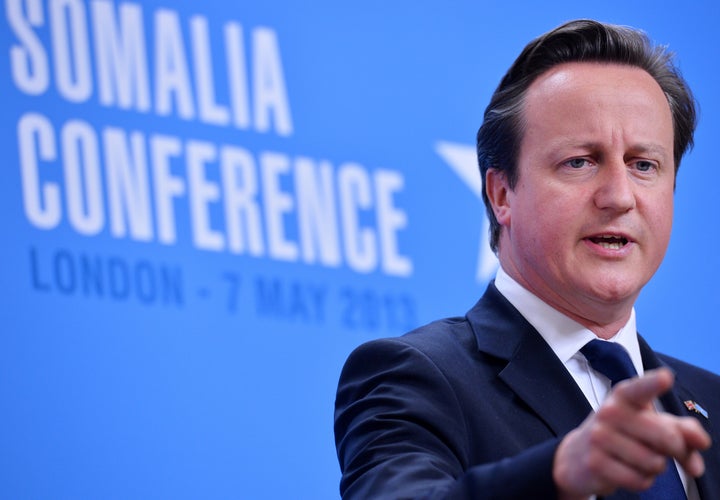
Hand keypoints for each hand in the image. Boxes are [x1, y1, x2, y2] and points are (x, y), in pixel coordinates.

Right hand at [553, 368, 710, 499]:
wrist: (576, 455)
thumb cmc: (621, 434)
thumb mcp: (649, 423)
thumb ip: (680, 428)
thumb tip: (702, 442)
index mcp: (624, 396)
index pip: (640, 389)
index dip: (654, 383)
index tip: (666, 377)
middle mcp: (609, 412)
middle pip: (667, 438)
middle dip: (678, 451)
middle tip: (671, 452)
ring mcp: (600, 437)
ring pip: (655, 463)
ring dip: (656, 468)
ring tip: (639, 459)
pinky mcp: (596, 463)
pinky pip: (640, 480)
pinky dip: (643, 481)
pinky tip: (628, 471)